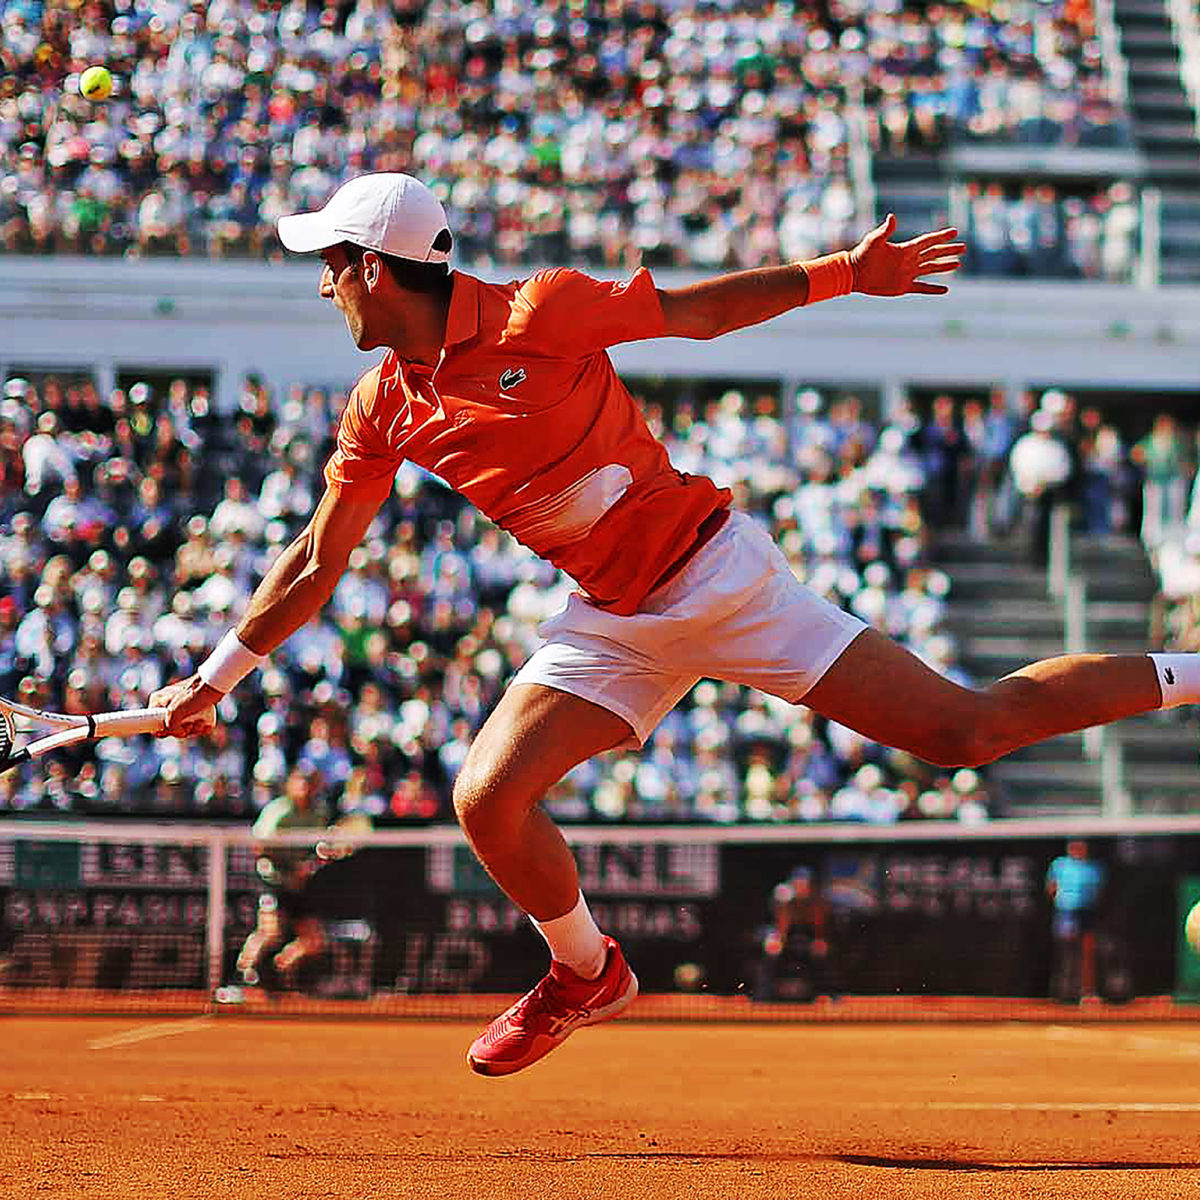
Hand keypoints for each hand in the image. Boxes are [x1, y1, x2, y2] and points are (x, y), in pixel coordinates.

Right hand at [148, 674, 220, 737]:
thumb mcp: (175, 712)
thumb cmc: (194, 695)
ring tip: (201, 723)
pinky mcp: (191, 706)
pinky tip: (206, 725)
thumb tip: (173, 732)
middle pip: (170, 726)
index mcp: (157, 701)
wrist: (214, 684)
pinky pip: (192, 721)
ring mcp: (179, 705)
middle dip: (182, 730)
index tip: (175, 731)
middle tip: (191, 726)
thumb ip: (169, 727)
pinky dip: (199, 725)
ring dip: (193, 728)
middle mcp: (166, 702)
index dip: (164, 731)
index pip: (152, 723)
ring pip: (182, 725)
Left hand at [849, 214, 964, 296]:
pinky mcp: (903, 287)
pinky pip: (922, 288)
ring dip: (944, 266)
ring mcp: (907, 273)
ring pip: (930, 269)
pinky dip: (933, 289)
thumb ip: (885, 231)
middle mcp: (909, 260)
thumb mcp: (874, 241)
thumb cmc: (862, 255)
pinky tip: (945, 289)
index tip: (954, 232)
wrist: (854, 275)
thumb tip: (893, 217)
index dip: (941, 236)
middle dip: (948, 250)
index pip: (928, 241)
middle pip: (933, 254)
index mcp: (905, 249)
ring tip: (958, 264)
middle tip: (963, 247)